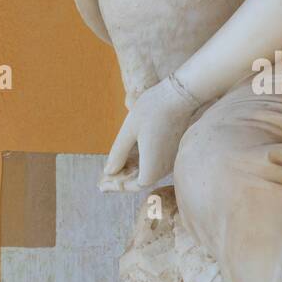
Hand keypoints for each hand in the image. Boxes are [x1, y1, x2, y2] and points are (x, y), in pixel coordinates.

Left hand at [101, 76, 197, 190]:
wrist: (179, 94)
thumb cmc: (153, 110)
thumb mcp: (128, 131)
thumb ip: (118, 154)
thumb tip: (109, 171)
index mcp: (152, 166)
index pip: (133, 186)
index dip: (117, 186)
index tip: (102, 184)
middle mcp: (164, 167)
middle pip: (141, 180)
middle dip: (122, 180)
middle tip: (103, 180)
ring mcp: (170, 159)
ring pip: (147, 171)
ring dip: (130, 171)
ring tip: (112, 167)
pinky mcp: (172, 150)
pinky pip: (154, 162)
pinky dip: (140, 162)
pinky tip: (127, 156)